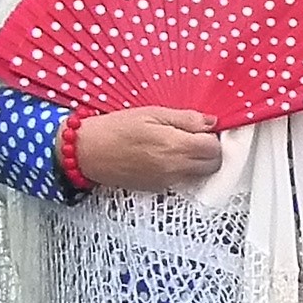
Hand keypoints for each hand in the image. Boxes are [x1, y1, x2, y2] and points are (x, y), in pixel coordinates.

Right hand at [71, 106, 221, 191]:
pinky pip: (182, 180)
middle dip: (210, 151)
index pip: (214, 148)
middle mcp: (175, 168)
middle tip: (194, 137)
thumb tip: (211, 122)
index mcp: (175, 146)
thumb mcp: (151, 113)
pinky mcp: (158, 188)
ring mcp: (167, 181)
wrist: (87, 152)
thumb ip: (185, 119)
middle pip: (212, 165)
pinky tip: (165, 157)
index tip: (202, 129)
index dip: (212, 137)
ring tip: (178, 146)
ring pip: (199, 175)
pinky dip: (182, 170)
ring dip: (198, 162)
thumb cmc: (116, 128)